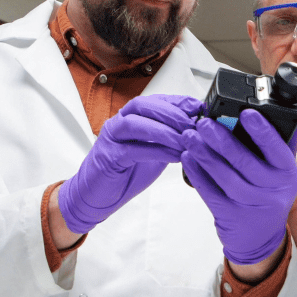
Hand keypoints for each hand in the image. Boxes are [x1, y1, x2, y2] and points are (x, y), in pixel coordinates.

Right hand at [58, 94, 201, 233]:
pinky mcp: (108, 157)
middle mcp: (119, 123)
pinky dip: (156, 151)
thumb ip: (170, 139)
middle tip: (193, 124)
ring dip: (164, 130)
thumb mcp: (155, 152)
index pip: (156, 100)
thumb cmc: (126, 172)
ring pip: (136, 123)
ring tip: (186, 139)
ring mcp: (111, 138)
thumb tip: (197, 130)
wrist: (97, 196)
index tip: (199, 107)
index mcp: (131, 117)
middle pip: (144, 106)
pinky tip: (174, 155)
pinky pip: (133, 149)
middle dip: (172, 113)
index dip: (178, 101)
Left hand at [182, 110, 296, 265]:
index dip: (262, 130)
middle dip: (222, 139)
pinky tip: (188, 158)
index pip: (277, 149)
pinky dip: (197, 173)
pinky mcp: (229, 215)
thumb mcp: (282, 173)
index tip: (246, 113)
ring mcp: (250, 205)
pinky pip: (210, 191)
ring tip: (190, 136)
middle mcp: (272, 190)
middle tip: (205, 123)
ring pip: (225, 176)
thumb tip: (275, 110)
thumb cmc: (269, 196)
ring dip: (205, 154)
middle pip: (245, 161)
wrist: (261, 238)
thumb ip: (280, 145)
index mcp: (287, 174)